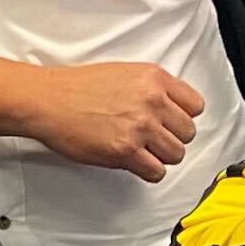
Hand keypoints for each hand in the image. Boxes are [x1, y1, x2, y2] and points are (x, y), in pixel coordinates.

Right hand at [0, 60, 205, 182]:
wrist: (48, 100)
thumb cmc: (78, 88)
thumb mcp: (124, 73)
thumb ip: (151, 89)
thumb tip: (170, 110)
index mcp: (154, 78)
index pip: (195, 106)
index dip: (182, 117)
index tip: (170, 122)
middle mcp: (152, 101)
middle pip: (188, 133)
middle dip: (171, 139)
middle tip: (152, 139)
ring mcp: (140, 126)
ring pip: (175, 154)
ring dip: (160, 157)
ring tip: (142, 152)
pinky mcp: (125, 150)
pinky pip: (156, 172)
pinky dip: (148, 172)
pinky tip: (135, 163)